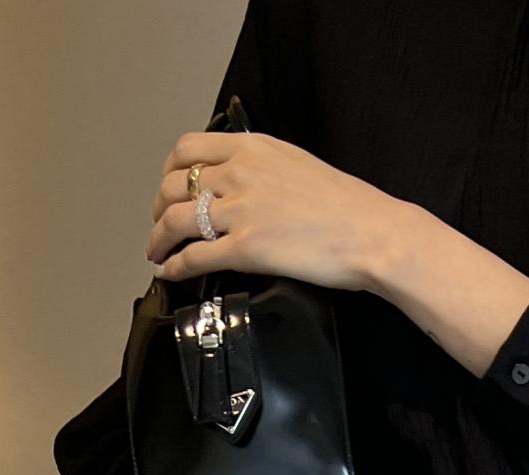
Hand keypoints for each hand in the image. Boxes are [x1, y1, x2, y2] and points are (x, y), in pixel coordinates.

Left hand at [149, 127, 406, 290]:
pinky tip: (169, 271)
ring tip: (157, 252)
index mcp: (252, 148)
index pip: (189, 148)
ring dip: (158, 238)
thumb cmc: (346, 205)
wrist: (371, 232)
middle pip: (174, 184)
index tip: (169, 187)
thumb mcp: (297, 164)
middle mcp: (239, 173)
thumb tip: (244, 183)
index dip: (169, 171)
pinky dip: (175, 265)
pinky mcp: (246, 248)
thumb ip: (263, 167)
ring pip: (175, 219)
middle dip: (158, 207)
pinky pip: (194, 256)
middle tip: (160, 225)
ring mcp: (240, 211)